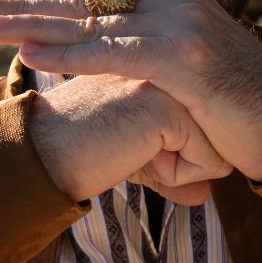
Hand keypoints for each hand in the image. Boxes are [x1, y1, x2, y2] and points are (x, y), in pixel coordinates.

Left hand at [0, 0, 261, 182]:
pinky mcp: (184, 57)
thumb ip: (153, 65)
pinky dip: (70, 54)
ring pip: (92, 24)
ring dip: (33, 26)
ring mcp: (180, 25)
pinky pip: (114, 53)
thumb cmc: (240, 111)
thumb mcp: (191, 76)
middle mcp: (175, 2)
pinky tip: (31, 55)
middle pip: (86, 1)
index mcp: (175, 1)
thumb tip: (116, 75)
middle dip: (26, 3)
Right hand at [22, 73, 232, 205]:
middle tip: (124, 145)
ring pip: (217, 150)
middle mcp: (172, 67)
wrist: (44, 156)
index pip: (204, 122)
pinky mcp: (171, 107)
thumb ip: (174, 171)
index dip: (171, 152)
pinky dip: (173, 176)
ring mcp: (173, 83)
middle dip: (177, 160)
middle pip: (216, 136)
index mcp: (164, 66)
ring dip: (174, 168)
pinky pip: (209, 162)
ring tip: (128, 147)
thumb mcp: (138, 158)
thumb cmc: (84, 154)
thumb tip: (204, 195)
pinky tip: (132, 154)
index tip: (126, 140)